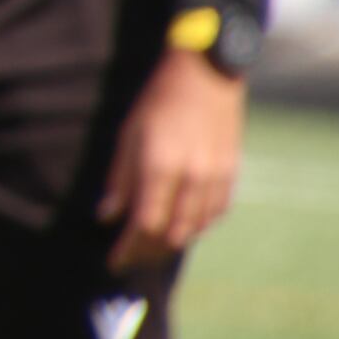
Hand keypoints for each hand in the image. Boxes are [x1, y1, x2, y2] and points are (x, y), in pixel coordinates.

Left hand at [98, 49, 245, 270]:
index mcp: (160, 167)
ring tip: (152, 248)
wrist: (208, 76)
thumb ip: (120, 178)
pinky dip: (196, 226)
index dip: (129, 249)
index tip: (114, 261)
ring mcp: (215, 178)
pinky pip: (214, 214)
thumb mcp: (128, 134)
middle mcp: (191, 179)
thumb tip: (107, 216)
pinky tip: (182, 227)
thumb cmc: (158, 100)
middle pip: (171, 234)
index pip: (145, 225)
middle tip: (131, 257)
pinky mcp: (231, 174)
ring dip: (172, 243)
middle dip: (149, 252)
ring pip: (195, 229)